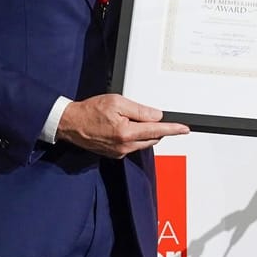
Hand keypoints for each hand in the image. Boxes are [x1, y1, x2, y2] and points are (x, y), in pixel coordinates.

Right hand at [58, 94, 188, 157]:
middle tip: (145, 114)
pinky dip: (134, 136)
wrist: (71, 124)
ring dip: (144, 132)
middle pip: (152, 138)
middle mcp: (124, 146)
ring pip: (143, 142)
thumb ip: (140, 110)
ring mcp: (119, 152)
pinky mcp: (115, 154)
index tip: (184, 129)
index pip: (156, 131)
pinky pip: (132, 145)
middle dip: (155, 127)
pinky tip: (123, 126)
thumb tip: (157, 116)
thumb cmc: (91, 111)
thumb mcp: (117, 102)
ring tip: (128, 118)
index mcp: (126, 133)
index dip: (173, 129)